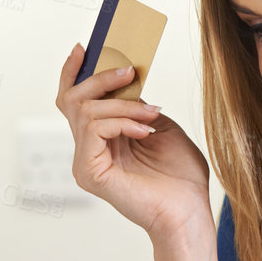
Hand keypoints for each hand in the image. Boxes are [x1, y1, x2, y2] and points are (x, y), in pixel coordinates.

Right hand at [55, 43, 210, 241]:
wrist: (188, 212)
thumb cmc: (179, 176)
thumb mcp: (160, 125)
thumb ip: (138, 104)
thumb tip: (125, 78)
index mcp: (102, 139)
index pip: (75, 101)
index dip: (74, 73)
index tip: (84, 48)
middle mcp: (88, 150)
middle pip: (73, 99)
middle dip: (101, 78)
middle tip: (129, 72)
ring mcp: (85, 162)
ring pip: (86, 110)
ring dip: (123, 105)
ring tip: (150, 114)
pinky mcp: (89, 172)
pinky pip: (94, 129)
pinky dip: (122, 121)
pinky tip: (144, 131)